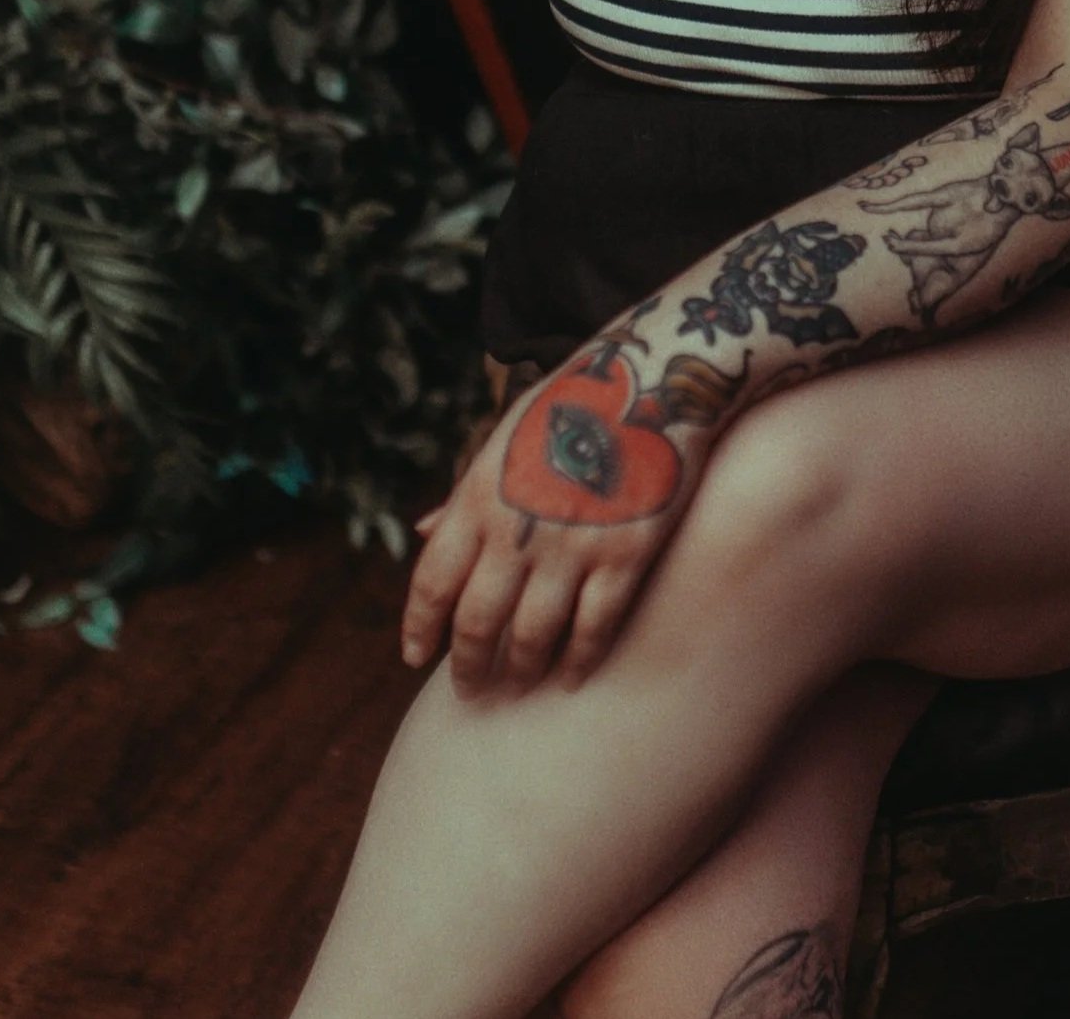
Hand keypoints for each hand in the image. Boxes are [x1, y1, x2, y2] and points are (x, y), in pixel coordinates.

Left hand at [401, 331, 726, 695]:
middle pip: (477, 622)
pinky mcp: (626, 555)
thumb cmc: (572, 406)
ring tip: (518, 686)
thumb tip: (419, 532)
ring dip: (520, 671)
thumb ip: (466, 494)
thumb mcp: (506, 435)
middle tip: (470, 691)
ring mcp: (573, 545)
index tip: (415, 658)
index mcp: (480, 493)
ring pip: (532, 637)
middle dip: (468, 666)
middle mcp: (518, 527)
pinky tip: (573, 677)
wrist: (653, 376)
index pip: (433, 580)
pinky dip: (579, 662)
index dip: (420, 627)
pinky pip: (593, 629)